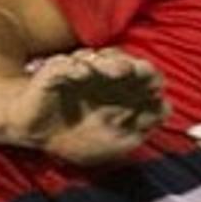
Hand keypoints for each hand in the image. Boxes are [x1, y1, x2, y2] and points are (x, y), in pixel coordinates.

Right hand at [14, 48, 166, 164]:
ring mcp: (79, 71)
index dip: (151, 81)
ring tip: (120, 70)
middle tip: (141, 71)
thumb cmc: (76, 137)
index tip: (158, 90)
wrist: (34, 134)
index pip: (141, 79)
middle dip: (136, 67)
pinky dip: (75, 67)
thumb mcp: (115, 143)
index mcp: (119, 92)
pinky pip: (66, 65)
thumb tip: (166, 110)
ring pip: (99, 58)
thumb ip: (139, 130)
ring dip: (111, 63)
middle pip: (125, 63)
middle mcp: (103, 77)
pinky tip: (82, 73)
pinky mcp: (55, 72)